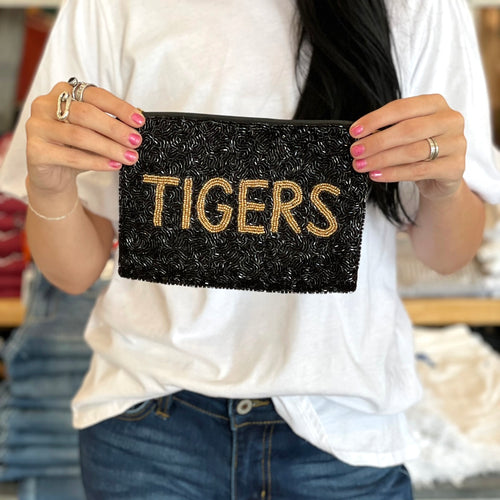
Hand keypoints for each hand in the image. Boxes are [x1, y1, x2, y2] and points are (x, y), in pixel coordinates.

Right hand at [26, 81, 144, 194]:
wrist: (52, 175)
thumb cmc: (75, 148)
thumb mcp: (94, 133)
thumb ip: (109, 125)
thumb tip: (135, 126)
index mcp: (62, 93)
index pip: (94, 94)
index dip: (119, 107)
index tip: (139, 121)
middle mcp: (45, 105)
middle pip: (86, 114)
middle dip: (115, 129)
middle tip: (136, 141)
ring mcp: (37, 127)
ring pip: (79, 136)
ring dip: (109, 147)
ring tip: (130, 157)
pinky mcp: (35, 150)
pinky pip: (71, 156)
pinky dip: (96, 162)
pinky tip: (114, 165)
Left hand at [349, 94, 466, 200]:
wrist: (441, 177)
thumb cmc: (419, 149)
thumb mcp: (405, 134)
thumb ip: (387, 129)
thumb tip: (359, 135)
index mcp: (435, 104)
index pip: (401, 108)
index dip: (375, 119)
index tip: (354, 132)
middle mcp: (450, 120)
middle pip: (408, 129)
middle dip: (377, 142)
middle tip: (355, 151)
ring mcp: (456, 143)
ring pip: (413, 151)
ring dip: (381, 159)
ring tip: (361, 165)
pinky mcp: (455, 167)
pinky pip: (419, 170)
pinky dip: (394, 173)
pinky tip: (376, 175)